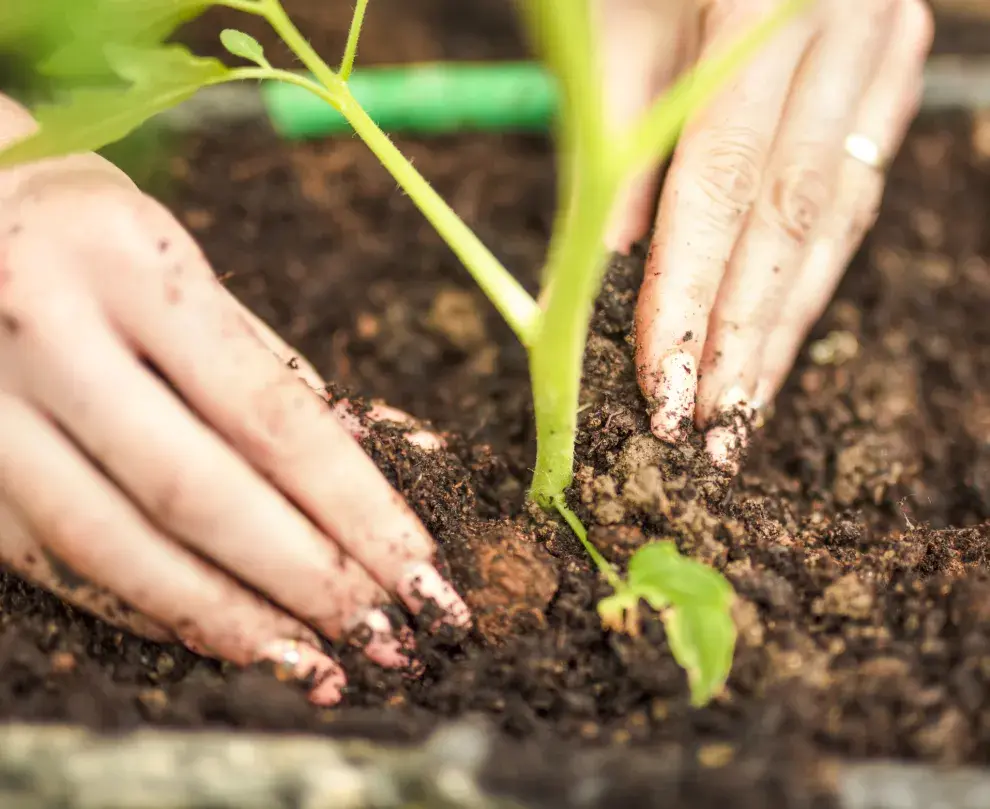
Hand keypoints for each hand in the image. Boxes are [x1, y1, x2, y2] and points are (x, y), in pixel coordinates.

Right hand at [0, 96, 468, 704]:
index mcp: (130, 262)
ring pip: (118, 546)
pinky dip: (147, 608)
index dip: (356, 508)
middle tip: (387, 638)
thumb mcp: (184, 268)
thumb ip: (268, 368)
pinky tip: (219, 636)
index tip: (420, 572)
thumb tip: (370, 462)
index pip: (271, 414)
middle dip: (307, 580)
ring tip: (315, 666)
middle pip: (200, 493)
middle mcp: (44, 329)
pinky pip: (59, 561)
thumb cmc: (91, 240)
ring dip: (230, 620)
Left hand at [601, 0, 932, 470]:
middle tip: (705, 434)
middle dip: (746, 338)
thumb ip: (613, 150)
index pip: (726, 180)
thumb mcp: (608, 25)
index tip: (659, 387)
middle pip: (795, 217)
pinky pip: (848, 190)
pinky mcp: (885, 68)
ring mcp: (884, 43)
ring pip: (834, 216)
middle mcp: (850, 23)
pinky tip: (775, 335)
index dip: (691, 294)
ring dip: (784, 325)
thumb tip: (607, 279)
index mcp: (769, 0)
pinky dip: (804, 273)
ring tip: (739, 414)